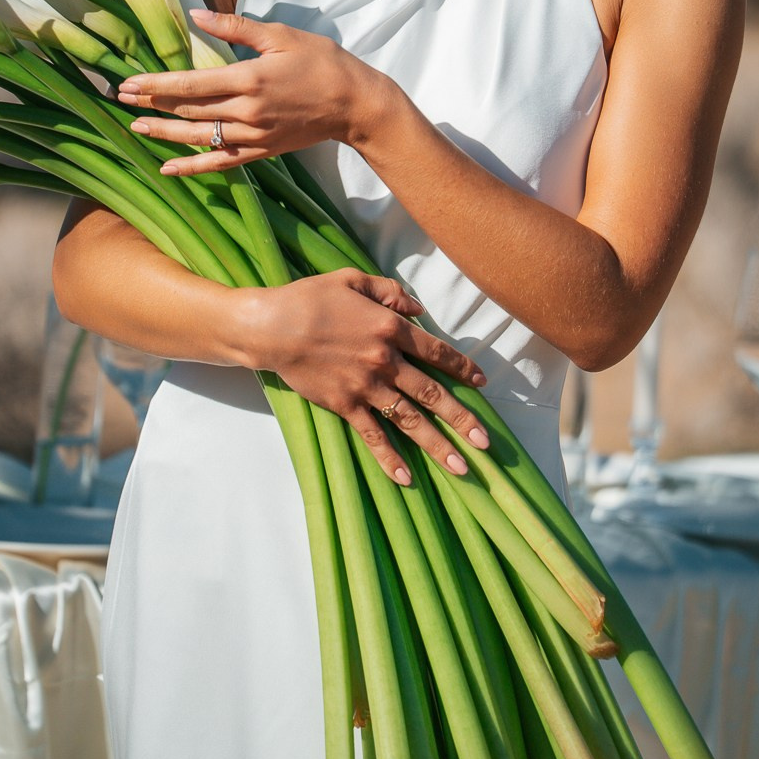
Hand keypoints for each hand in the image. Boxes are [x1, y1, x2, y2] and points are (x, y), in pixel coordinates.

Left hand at [117, 7, 388, 173]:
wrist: (356, 104)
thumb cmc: (322, 62)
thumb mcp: (281, 35)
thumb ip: (235, 27)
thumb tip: (196, 15)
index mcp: (249, 79)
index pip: (190, 84)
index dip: (156, 84)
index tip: (128, 83)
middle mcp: (247, 111)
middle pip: (188, 109)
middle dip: (151, 104)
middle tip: (120, 98)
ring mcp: (253, 134)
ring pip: (198, 137)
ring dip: (163, 132)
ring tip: (135, 127)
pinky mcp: (262, 150)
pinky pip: (220, 162)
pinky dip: (193, 167)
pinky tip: (168, 168)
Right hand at [244, 268, 490, 483]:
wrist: (272, 327)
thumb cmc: (311, 298)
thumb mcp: (353, 279)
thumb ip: (391, 292)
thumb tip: (419, 310)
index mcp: (389, 328)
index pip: (436, 351)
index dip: (462, 367)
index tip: (482, 382)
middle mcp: (384, 361)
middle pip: (432, 393)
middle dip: (462, 418)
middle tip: (486, 442)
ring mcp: (365, 387)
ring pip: (410, 420)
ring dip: (438, 445)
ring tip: (462, 468)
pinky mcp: (344, 405)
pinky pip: (373, 435)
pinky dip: (389, 459)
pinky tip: (407, 479)